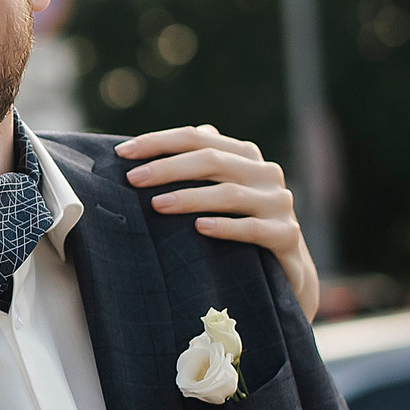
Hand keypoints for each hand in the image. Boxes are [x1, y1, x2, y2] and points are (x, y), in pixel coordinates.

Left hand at [117, 126, 319, 320]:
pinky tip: (199, 228)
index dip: (159, 142)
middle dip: (167, 168)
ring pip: (229, 194)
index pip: (197, 138)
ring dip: (190, 198)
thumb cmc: (240, 225)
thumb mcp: (219, 193)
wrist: (287, 271)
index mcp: (245, 156)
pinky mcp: (285, 234)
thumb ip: (197, 168)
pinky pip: (252, 228)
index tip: (122, 153)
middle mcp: (265, 172)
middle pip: (211, 160)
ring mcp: (278, 202)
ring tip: (157, 205)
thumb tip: (146, 152)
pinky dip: (225, 227)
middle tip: (133, 179)